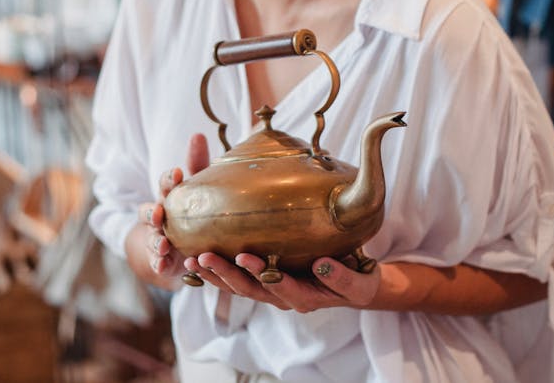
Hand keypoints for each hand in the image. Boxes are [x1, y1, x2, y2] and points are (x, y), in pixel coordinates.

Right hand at [124, 134, 209, 287]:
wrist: (186, 242)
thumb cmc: (192, 208)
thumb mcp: (198, 186)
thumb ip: (198, 163)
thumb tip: (198, 134)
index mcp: (169, 195)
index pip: (166, 183)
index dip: (171, 178)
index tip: (178, 173)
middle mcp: (159, 216)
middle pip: (150, 212)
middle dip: (153, 213)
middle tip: (160, 212)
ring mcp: (159, 238)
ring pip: (153, 238)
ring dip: (156, 241)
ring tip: (164, 244)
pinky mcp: (163, 258)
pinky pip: (158, 261)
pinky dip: (159, 263)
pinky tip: (163, 265)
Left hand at [183, 252, 380, 312]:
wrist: (355, 287)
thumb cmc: (359, 281)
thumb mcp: (360, 282)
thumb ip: (342, 276)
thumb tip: (322, 263)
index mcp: (307, 297)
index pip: (280, 286)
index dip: (262, 272)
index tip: (246, 257)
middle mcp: (285, 298)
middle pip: (251, 289)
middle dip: (226, 274)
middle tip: (204, 257)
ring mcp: (273, 292)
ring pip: (239, 288)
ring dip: (216, 275)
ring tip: (193, 261)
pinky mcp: (266, 283)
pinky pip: (238, 282)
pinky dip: (218, 274)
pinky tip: (198, 263)